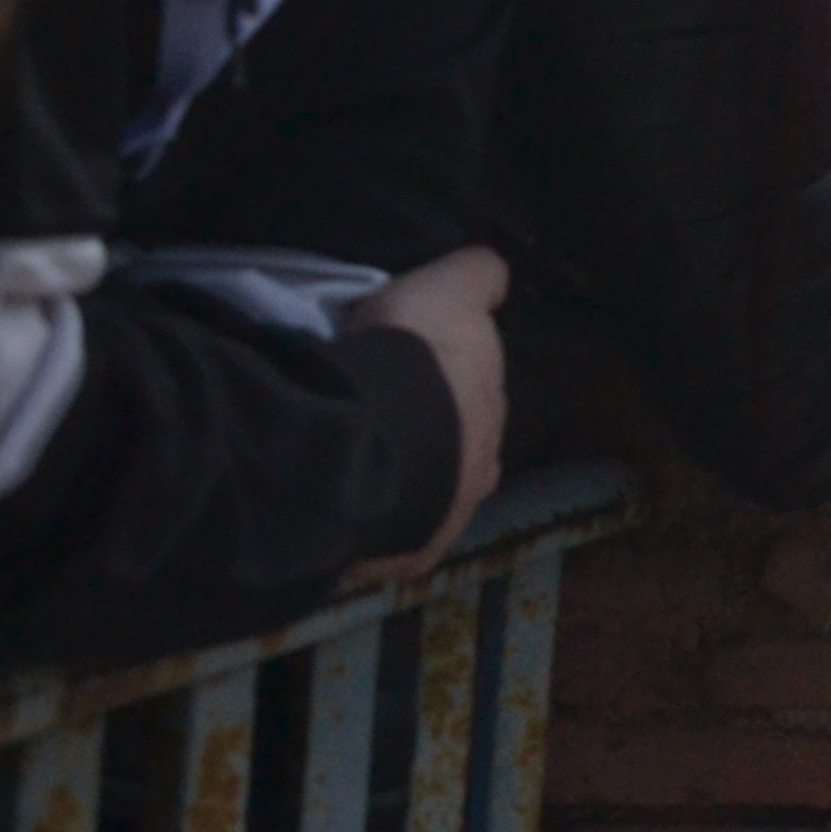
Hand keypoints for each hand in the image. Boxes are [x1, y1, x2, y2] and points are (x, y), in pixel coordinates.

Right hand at [346, 247, 507, 569]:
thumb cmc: (414, 359)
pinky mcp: (402, 557)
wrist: (374, 436)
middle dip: (425, 442)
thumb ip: (476, 278)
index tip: (412, 379)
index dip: (444, 389)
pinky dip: (365, 529)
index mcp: (489, 414)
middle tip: (375, 423)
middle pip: (452, 456)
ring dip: (396, 486)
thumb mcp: (448, 292)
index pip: (474, 403)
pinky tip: (336, 517)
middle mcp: (479, 474)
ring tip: (350, 470)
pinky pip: (383, 544)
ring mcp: (444, 521)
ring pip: (423, 501)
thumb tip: (494, 274)